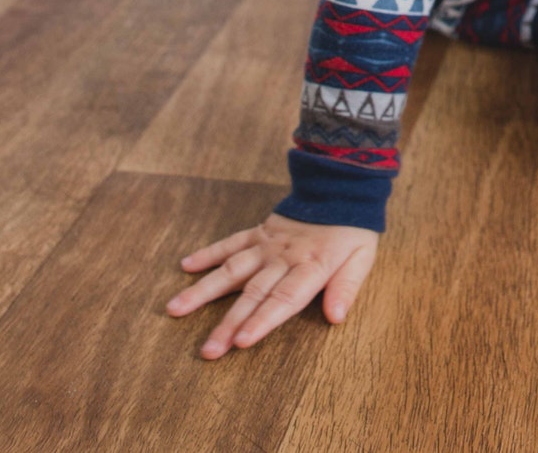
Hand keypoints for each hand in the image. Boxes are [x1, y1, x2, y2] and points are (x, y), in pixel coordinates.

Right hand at [165, 213, 378, 358]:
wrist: (340, 186)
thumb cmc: (352, 229)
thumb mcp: (362, 258)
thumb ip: (347, 287)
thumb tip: (336, 318)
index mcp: (311, 266)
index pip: (284, 299)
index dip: (262, 321)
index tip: (240, 343)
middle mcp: (283, 257)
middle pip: (253, 294)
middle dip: (228, 324)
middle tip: (207, 350)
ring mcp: (267, 244)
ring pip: (231, 269)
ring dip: (203, 291)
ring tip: (175, 309)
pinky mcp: (258, 232)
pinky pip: (230, 243)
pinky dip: (208, 253)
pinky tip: (186, 266)